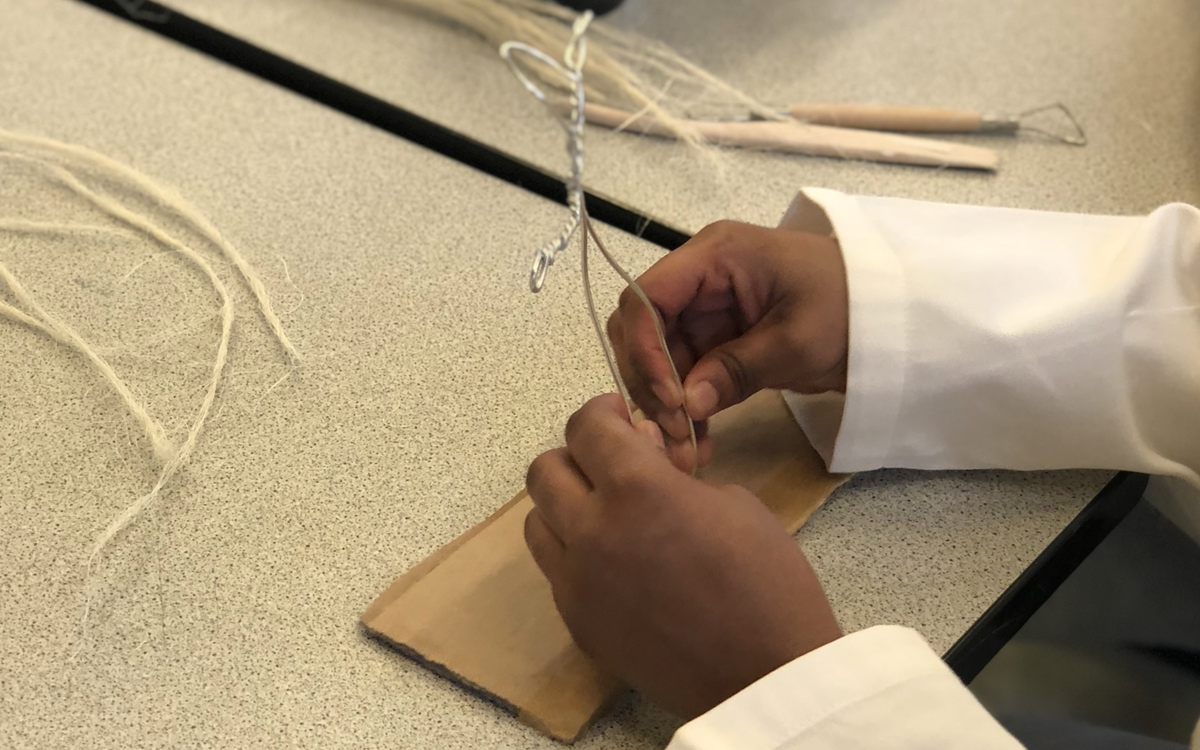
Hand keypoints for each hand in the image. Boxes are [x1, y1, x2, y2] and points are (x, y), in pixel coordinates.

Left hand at [524, 394, 841, 718]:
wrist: (766, 673)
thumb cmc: (767, 582)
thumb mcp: (733, 503)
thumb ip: (672, 476)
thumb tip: (645, 465)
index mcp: (638, 490)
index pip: (586, 427)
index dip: (603, 413)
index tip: (620, 418)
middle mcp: (592, 531)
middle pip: (545, 470)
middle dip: (579, 456)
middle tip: (615, 465)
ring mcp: (577, 582)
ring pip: (538, 521)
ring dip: (567, 506)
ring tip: (608, 514)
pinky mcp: (577, 622)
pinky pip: (556, 571)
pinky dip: (575, 554)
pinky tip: (616, 563)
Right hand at [607, 221, 847, 470]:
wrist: (894, 317)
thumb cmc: (851, 309)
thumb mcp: (796, 341)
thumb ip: (735, 370)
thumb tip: (686, 406)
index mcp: (715, 256)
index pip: (646, 297)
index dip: (644, 347)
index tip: (667, 397)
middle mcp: (701, 278)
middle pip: (642, 328)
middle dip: (650, 380)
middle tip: (674, 430)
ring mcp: (708, 310)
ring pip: (659, 358)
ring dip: (665, 403)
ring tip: (686, 449)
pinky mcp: (719, 340)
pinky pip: (686, 373)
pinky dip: (687, 406)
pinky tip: (698, 440)